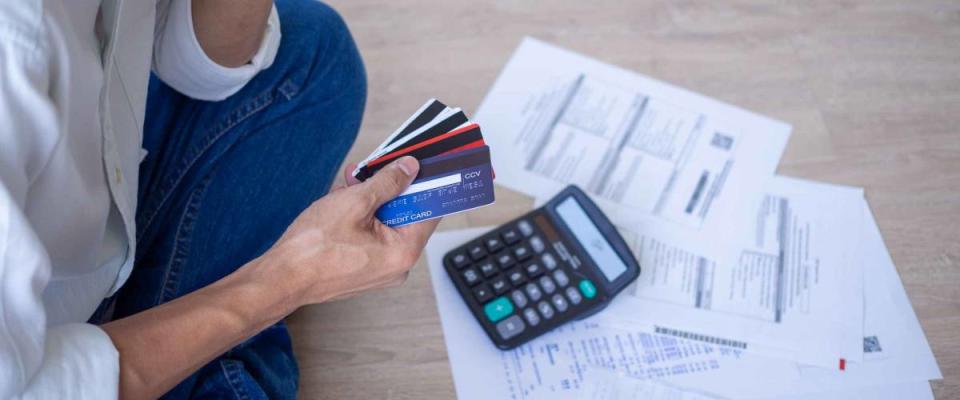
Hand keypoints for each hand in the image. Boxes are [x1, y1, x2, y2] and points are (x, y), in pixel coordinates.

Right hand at [262, 156, 440, 305]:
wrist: (281, 278)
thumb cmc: (313, 247)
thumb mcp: (355, 202)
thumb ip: (387, 182)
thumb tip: (408, 169)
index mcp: (403, 252)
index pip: (429, 210)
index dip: (423, 183)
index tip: (417, 165)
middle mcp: (397, 266)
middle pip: (405, 215)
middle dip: (387, 189)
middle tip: (369, 171)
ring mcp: (380, 270)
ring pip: (385, 223)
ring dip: (369, 201)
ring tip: (347, 189)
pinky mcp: (364, 269)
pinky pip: (372, 236)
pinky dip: (361, 218)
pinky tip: (341, 206)